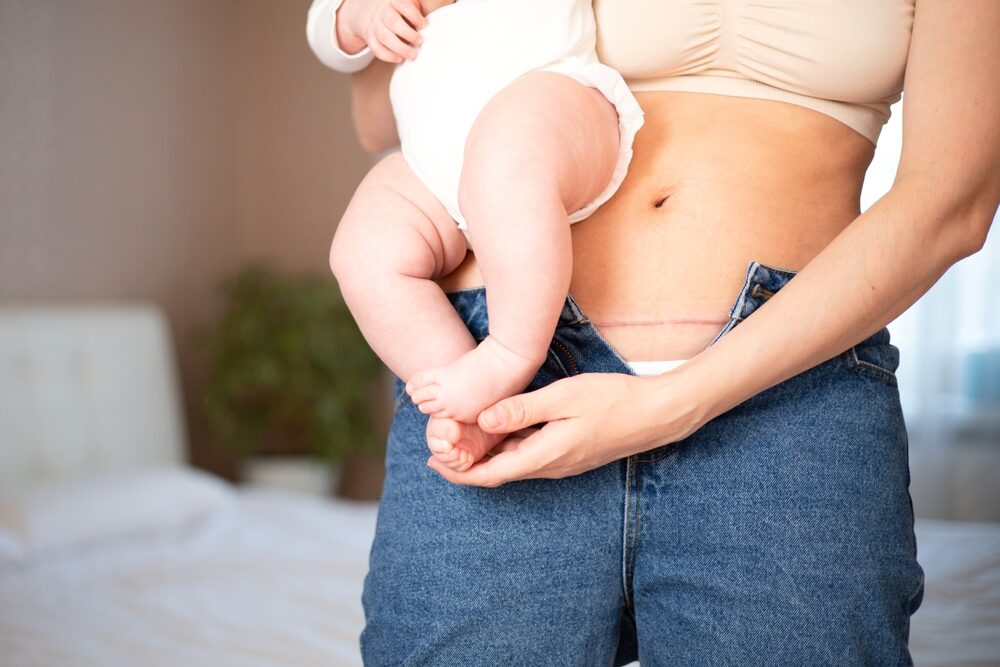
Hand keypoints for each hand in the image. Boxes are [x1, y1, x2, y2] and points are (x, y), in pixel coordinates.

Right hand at [340, 0, 426, 63]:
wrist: (367, 10)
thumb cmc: (395, 8)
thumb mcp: (405, 2)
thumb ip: (415, 9)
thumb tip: (430, 23)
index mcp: (392, 0)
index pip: (402, 5)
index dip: (413, 15)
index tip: (423, 25)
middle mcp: (381, 11)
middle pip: (392, 22)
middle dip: (407, 33)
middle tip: (420, 42)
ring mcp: (374, 25)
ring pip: (384, 37)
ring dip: (400, 48)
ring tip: (413, 55)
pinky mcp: (369, 37)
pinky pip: (376, 48)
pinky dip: (388, 55)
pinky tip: (400, 59)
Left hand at [426, 371, 710, 486]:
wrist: (656, 414)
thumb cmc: (613, 401)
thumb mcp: (564, 398)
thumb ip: (522, 409)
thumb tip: (483, 419)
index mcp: (545, 456)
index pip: (492, 474)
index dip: (459, 472)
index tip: (433, 462)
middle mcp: (550, 466)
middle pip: (499, 473)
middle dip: (466, 465)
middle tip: (437, 450)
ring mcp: (561, 462)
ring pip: (514, 465)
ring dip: (486, 457)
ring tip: (460, 440)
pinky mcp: (570, 453)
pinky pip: (529, 457)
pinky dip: (506, 449)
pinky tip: (498, 431)